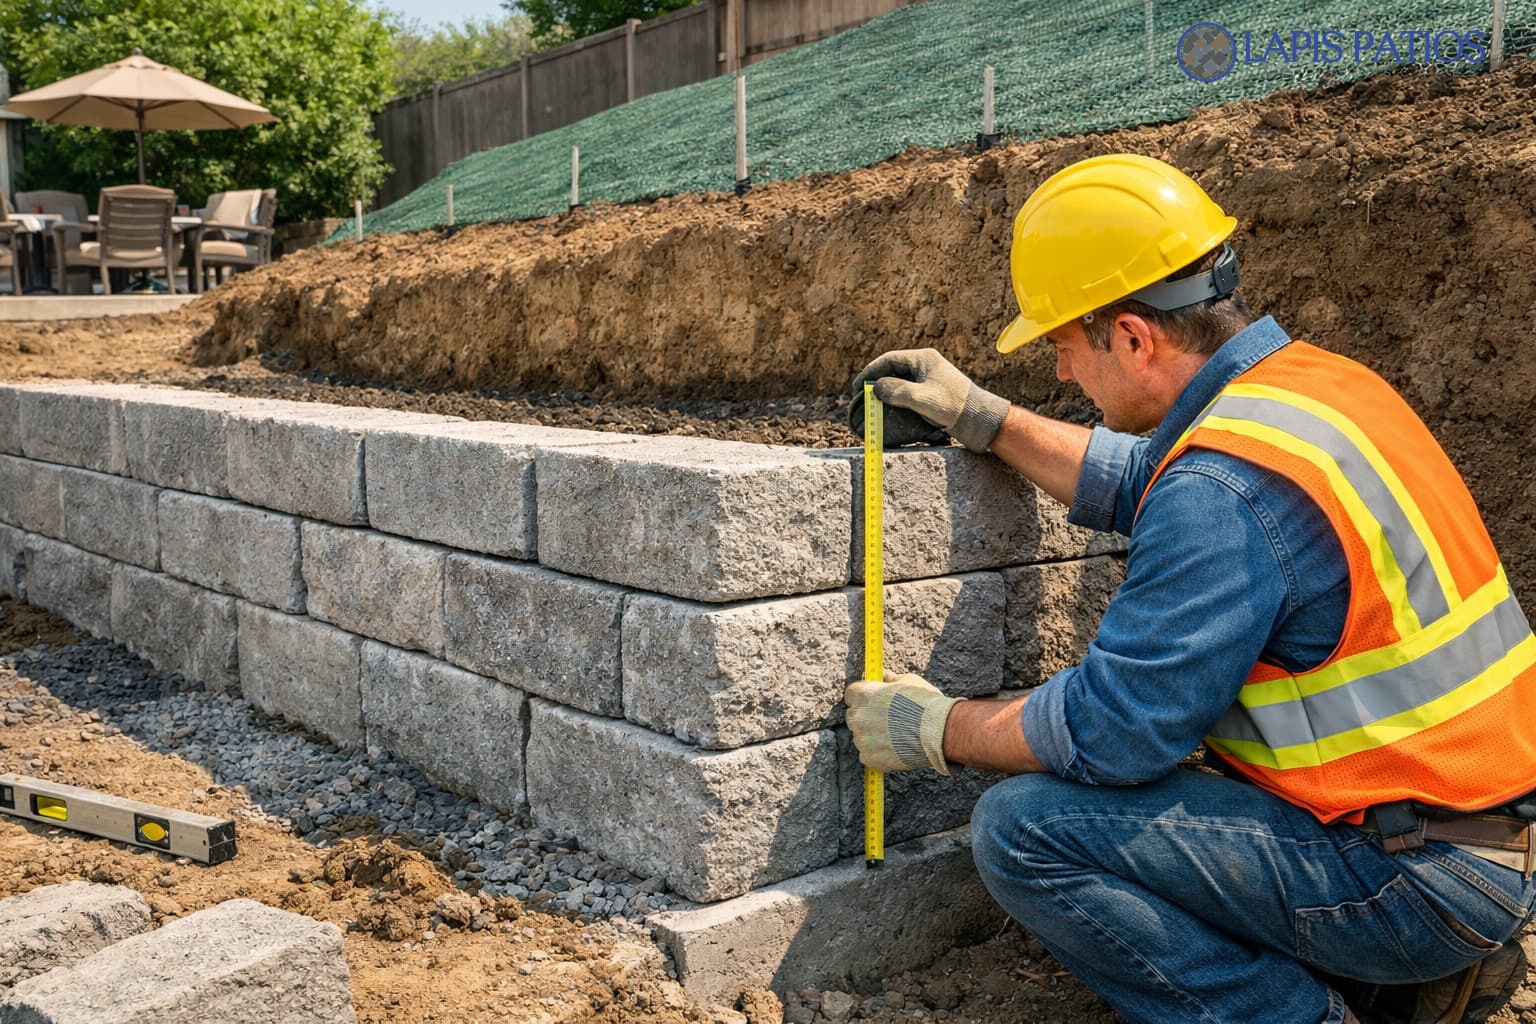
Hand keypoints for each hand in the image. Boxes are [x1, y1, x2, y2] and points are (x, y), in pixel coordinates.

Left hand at [845, 673, 963, 774]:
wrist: (936, 732)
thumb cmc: (924, 704)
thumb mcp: (908, 681)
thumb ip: (890, 678)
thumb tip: (883, 674)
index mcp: (863, 694)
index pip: (852, 694)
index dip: (864, 698)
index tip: (874, 701)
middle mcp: (857, 716)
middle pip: (854, 716)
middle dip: (867, 717)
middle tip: (888, 721)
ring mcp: (861, 738)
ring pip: (862, 737)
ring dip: (873, 737)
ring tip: (897, 736)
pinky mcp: (869, 757)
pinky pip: (868, 755)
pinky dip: (879, 754)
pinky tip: (896, 749)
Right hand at [848, 349, 1009, 452]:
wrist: (978, 419)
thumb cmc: (953, 406)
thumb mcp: (921, 398)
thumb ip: (896, 391)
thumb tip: (876, 388)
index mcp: (924, 359)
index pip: (890, 359)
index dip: (871, 372)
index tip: (857, 386)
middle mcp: (925, 366)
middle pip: (893, 370)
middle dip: (876, 382)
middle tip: (861, 395)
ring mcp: (928, 379)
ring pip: (899, 382)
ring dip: (885, 391)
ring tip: (872, 403)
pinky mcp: (931, 393)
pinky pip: (907, 392)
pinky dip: (896, 399)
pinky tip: (889, 408)